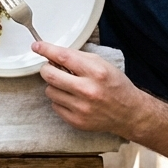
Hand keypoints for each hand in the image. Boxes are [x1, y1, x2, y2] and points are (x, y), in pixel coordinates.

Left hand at [33, 42, 150, 137]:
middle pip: (49, 75)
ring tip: (69, 87)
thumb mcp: (103, 65)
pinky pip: (55, 105)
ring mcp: (81, 108)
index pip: (63, 57)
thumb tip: (52, 53)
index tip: (37, 46)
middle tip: (52, 68)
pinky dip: (60, 101)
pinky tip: (74, 100)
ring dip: (55, 86)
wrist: (130, 113)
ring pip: (49, 91)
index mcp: (97, 72)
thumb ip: (78, 58)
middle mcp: (88, 90)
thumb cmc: (115, 86)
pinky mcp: (76, 121)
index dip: (46, 50)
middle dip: (47, 69)